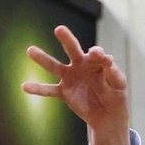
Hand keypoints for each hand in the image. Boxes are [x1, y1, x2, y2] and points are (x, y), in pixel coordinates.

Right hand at [24, 25, 131, 144]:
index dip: (96, 54)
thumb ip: (113, 73)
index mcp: (97, 61)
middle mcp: (81, 65)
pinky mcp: (64, 92)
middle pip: (72, 49)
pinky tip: (25, 86)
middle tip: (59, 29)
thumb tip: (107, 59)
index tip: (97, 55)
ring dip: (43, 59)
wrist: (107, 115)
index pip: (95, 54)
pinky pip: (49, 90)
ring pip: (55, 66)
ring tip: (30, 50)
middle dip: (66, 39)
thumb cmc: (115, 95)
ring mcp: (70, 78)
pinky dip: (38, 89)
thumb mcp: (119, 85)